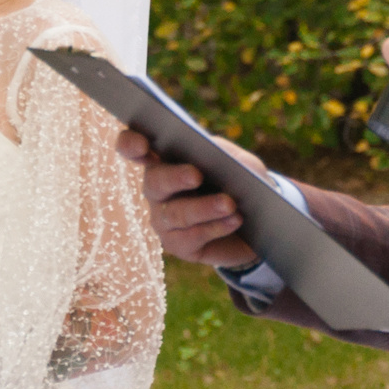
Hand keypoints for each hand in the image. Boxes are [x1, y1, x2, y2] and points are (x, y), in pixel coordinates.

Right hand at [118, 129, 263, 267]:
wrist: (257, 225)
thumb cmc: (241, 183)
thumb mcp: (241, 162)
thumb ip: (229, 156)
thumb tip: (218, 158)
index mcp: (164, 158)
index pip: (133, 147)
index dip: (130, 144)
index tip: (142, 144)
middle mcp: (156, 189)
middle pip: (154, 181)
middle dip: (174, 177)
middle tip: (197, 175)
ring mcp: (162, 219)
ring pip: (175, 213)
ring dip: (204, 207)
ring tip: (230, 204)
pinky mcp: (177, 245)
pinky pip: (191, 236)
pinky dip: (215, 227)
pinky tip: (235, 219)